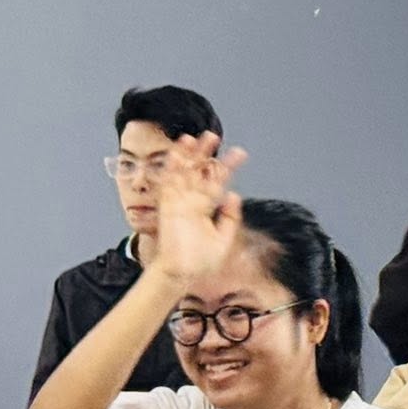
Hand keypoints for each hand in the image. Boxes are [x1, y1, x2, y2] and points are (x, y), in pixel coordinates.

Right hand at [152, 133, 247, 284]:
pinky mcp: (168, 206)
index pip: (218, 181)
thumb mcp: (224, 239)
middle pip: (199, 171)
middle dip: (205, 154)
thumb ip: (230, 218)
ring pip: (183, 173)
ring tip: (194, 137)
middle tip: (213, 135)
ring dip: (188, 155)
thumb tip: (234, 195)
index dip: (227, 167)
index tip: (239, 152)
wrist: (182, 274)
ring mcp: (180, 202)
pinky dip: (172, 167)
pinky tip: (177, 152)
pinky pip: (169, 183)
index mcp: (206, 207)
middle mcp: (193, 201)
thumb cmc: (201, 261)